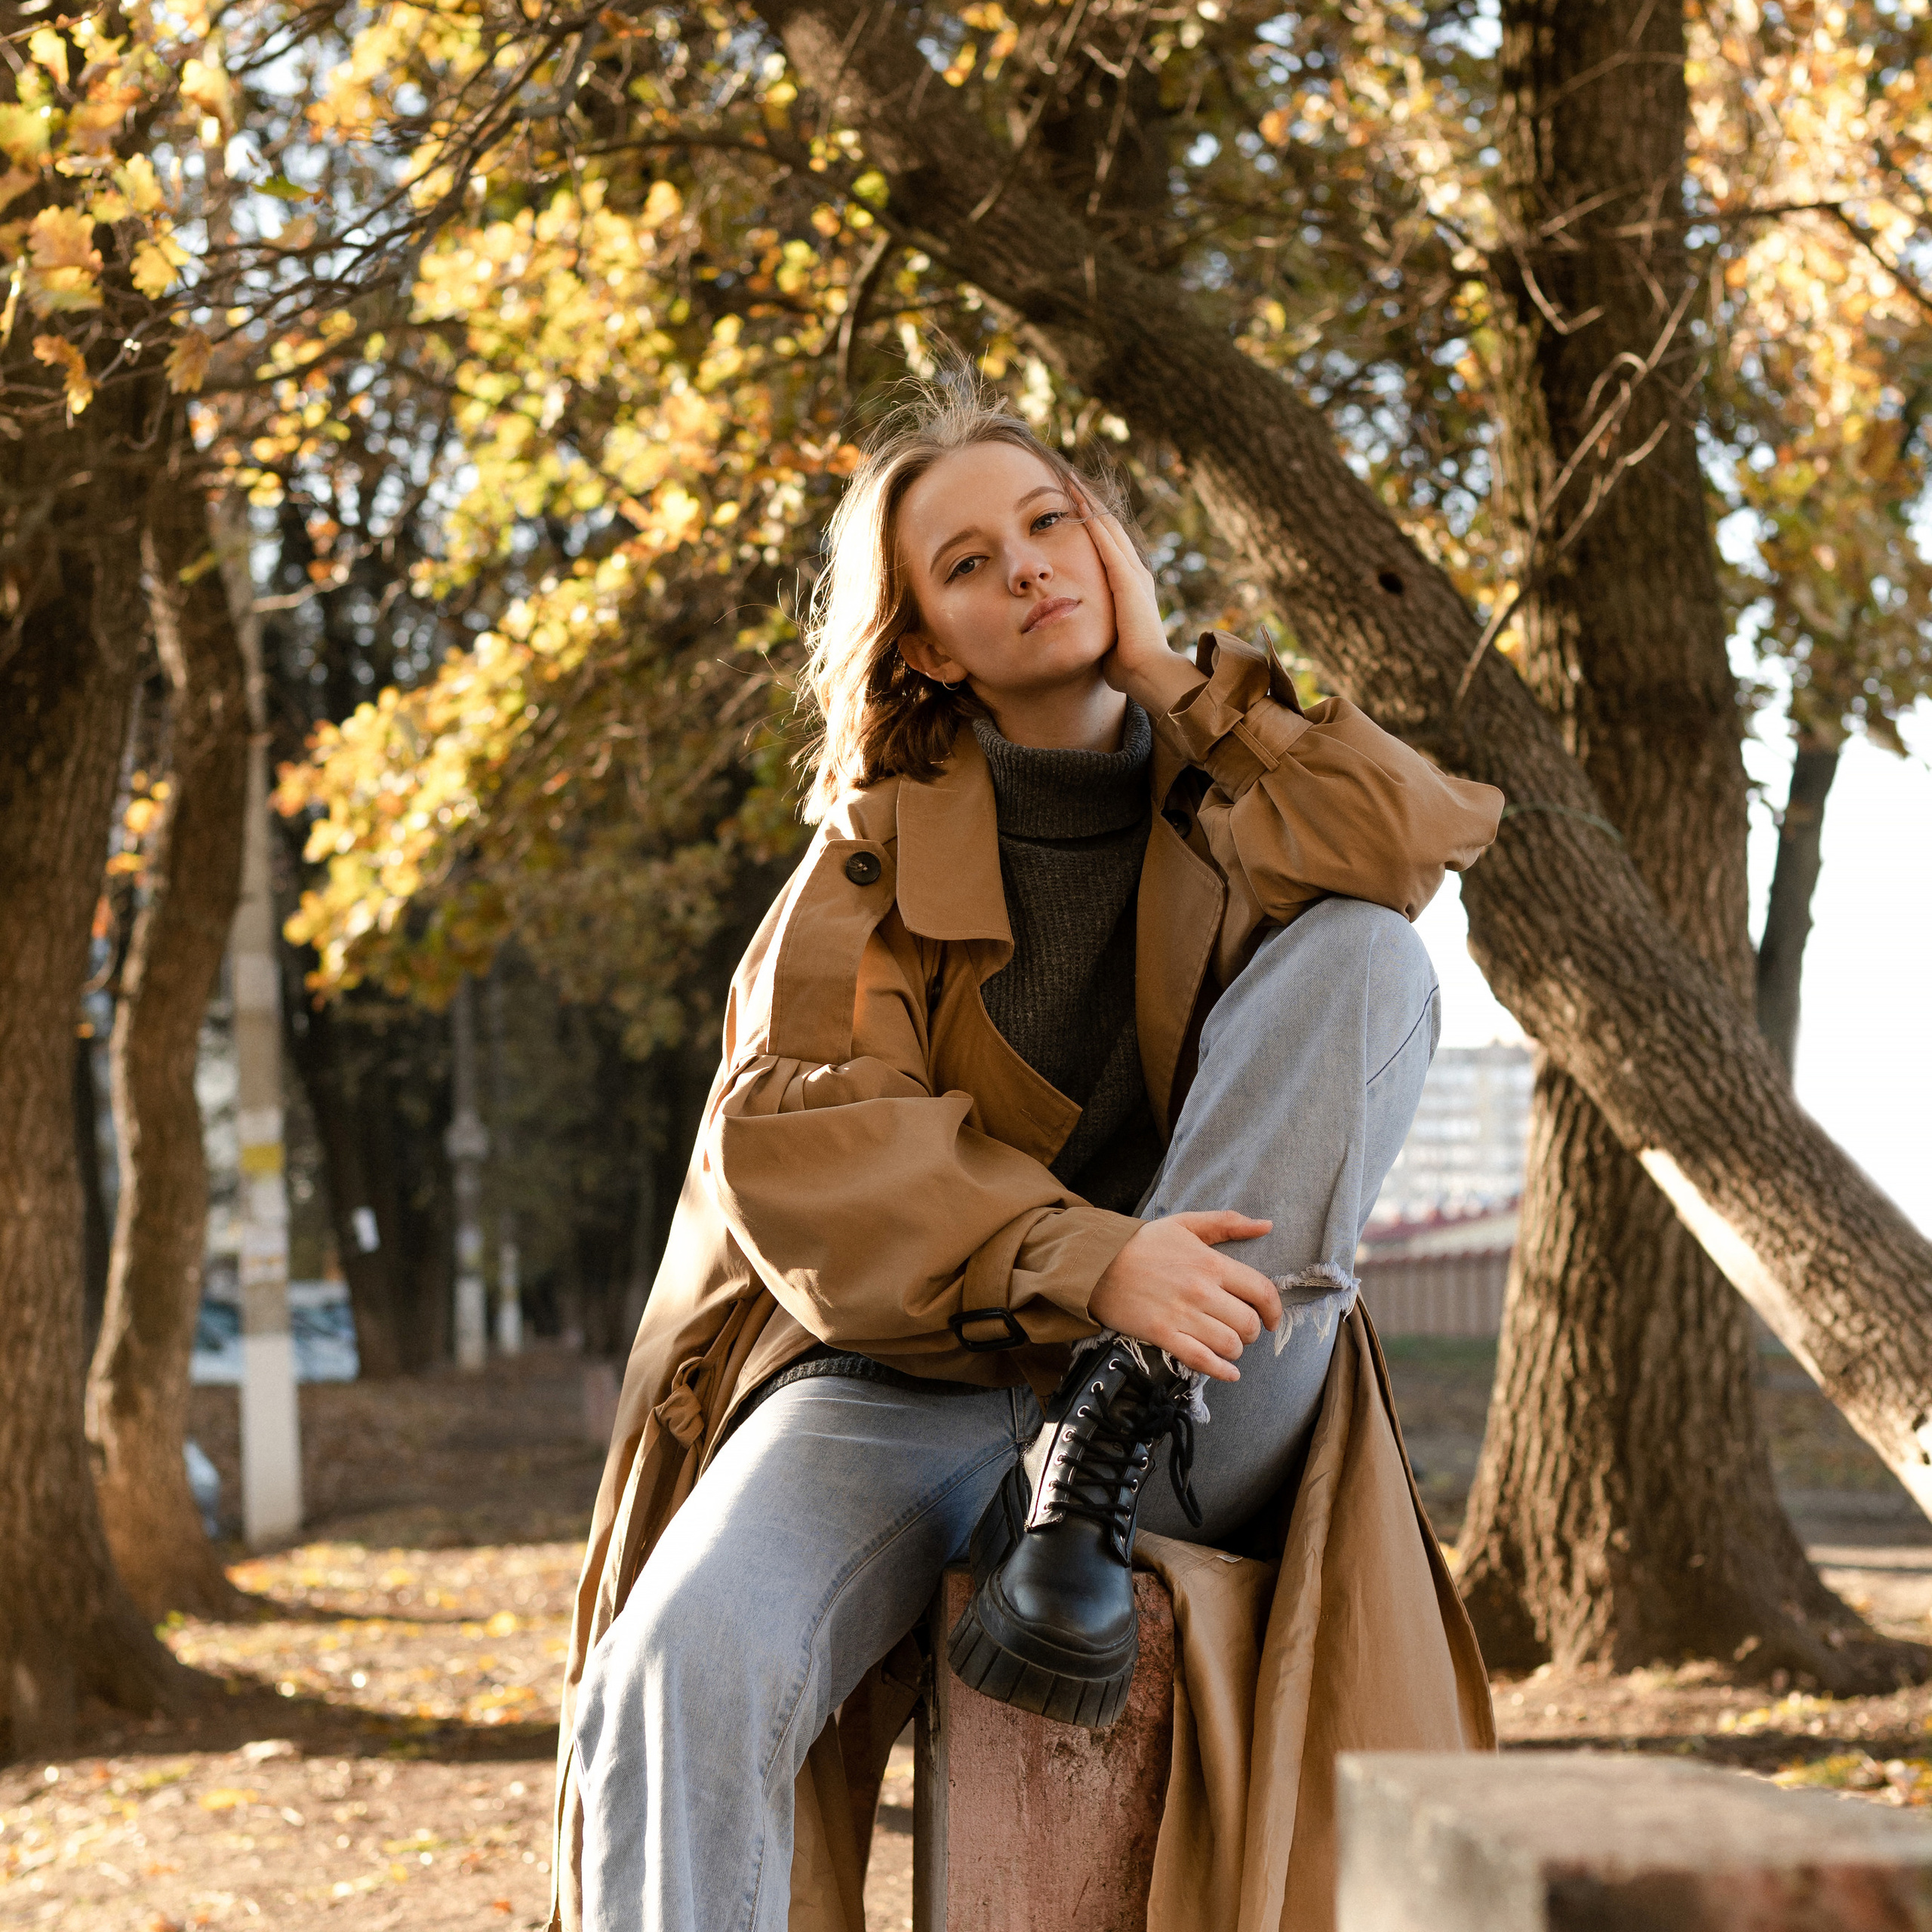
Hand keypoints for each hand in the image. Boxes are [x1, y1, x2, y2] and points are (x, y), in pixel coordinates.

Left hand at [1077, 497, 1203, 716]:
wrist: (1148, 672)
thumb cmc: (1127, 665)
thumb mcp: (1106, 637)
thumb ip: (1096, 626)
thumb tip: (1079, 633)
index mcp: (1130, 586)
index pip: (1109, 546)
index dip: (1093, 525)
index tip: (1074, 507)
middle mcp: (1135, 573)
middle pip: (1110, 528)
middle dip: (1090, 504)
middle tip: (1071, 480)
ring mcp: (1133, 573)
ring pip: (1108, 527)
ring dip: (1089, 503)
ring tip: (1071, 480)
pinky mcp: (1127, 579)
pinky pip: (1106, 541)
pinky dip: (1092, 520)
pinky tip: (1078, 503)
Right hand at [1087, 1212, 1281, 1381]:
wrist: (1096, 1263)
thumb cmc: (1142, 1243)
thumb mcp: (1185, 1224)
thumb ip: (1228, 1223)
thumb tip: (1267, 1225)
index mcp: (1211, 1263)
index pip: (1261, 1291)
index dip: (1274, 1310)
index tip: (1272, 1319)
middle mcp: (1201, 1291)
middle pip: (1248, 1324)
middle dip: (1252, 1332)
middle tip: (1242, 1330)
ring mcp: (1182, 1315)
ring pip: (1228, 1345)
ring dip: (1235, 1350)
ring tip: (1228, 1345)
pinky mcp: (1163, 1335)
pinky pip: (1201, 1360)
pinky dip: (1221, 1371)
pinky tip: (1228, 1372)